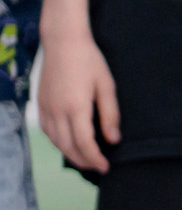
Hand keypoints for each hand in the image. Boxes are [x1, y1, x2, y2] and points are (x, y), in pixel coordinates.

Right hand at [35, 34, 117, 171]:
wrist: (63, 42)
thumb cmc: (89, 61)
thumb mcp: (107, 86)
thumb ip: (110, 115)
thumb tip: (113, 140)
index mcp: (76, 107)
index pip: (84, 143)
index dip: (95, 159)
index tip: (105, 167)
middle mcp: (57, 110)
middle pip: (68, 146)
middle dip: (83, 161)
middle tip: (98, 168)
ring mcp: (46, 107)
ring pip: (55, 141)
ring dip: (69, 154)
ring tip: (85, 159)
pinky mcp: (41, 102)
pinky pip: (47, 130)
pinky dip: (57, 142)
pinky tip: (68, 143)